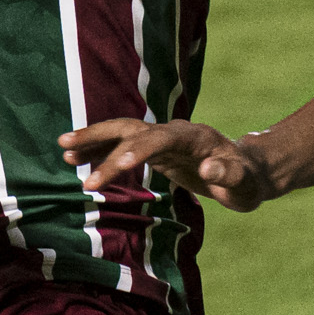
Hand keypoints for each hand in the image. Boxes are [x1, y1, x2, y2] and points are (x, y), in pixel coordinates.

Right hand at [60, 117, 273, 210]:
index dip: (139, 150)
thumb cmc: (248, 181)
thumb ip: (229, 175)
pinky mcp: (156, 150)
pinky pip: (124, 146)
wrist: (249, 172)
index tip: (117, 167)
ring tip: (64, 151)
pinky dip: (101, 151)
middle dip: (101, 141)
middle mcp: (175, 133)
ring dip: (94, 140)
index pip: (161, 139)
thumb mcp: (245, 184)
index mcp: (195, 138)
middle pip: (133, 130)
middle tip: (69, 157)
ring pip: (123, 133)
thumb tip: (208, 167)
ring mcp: (163, 139)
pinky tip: (78, 160)